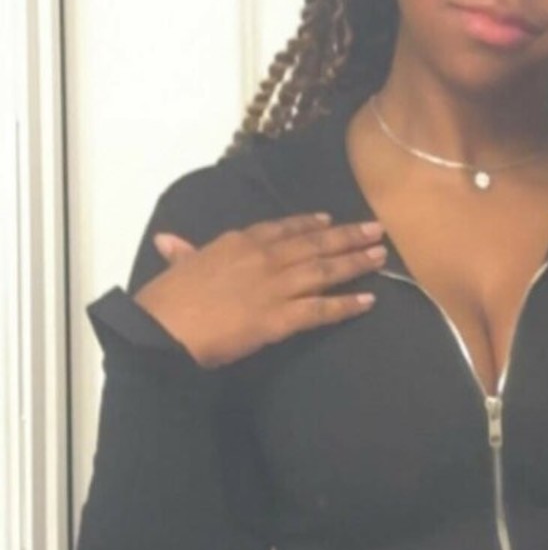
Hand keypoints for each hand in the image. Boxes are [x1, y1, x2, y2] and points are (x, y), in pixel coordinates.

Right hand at [133, 213, 387, 367]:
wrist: (164, 329)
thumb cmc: (166, 300)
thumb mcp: (177, 267)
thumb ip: (183, 252)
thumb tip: (169, 241)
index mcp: (239, 243)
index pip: (281, 228)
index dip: (308, 224)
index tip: (329, 219)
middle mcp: (264, 259)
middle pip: (314, 244)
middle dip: (347, 236)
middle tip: (375, 230)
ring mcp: (276, 287)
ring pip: (325, 270)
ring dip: (356, 262)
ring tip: (381, 256)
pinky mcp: (282, 318)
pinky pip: (321, 309)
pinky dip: (347, 304)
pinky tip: (368, 300)